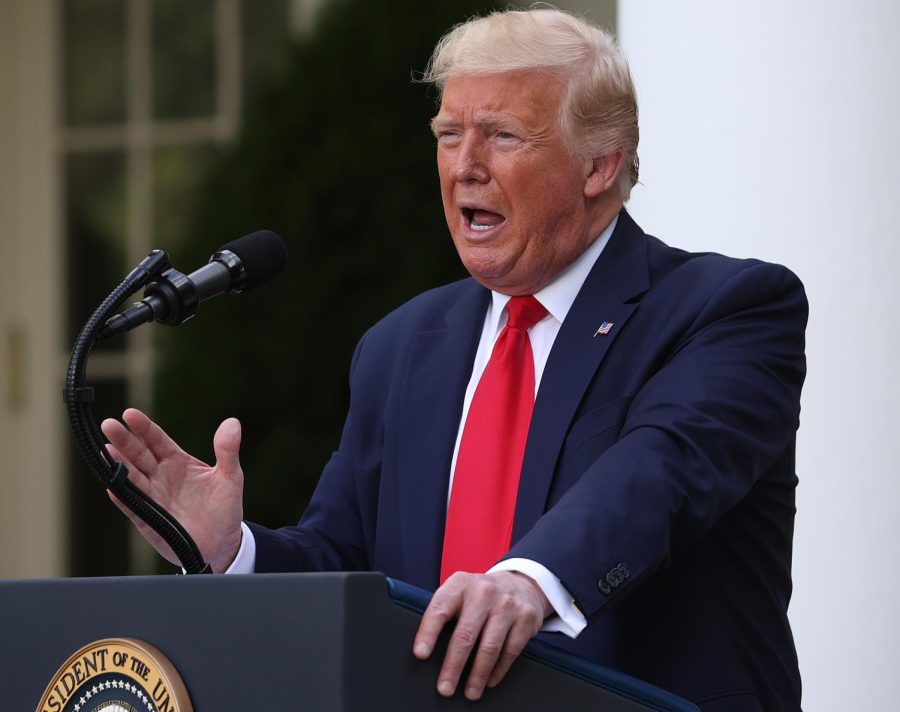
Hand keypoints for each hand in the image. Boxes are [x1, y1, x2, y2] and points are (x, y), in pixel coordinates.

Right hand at [100, 408, 244, 572]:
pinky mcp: (148, 519)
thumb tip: (233, 422)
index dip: (144, 428)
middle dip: (124, 440)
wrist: (222, 543)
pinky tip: (112, 485)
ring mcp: (153, 496)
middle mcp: (160, 476)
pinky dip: (122, 495)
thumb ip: (227, 451)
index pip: (157, 440)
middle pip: (139, 454)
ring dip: (117, 464)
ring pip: (131, 477)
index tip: (130, 414)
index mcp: (178, 461)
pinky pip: (132, 506)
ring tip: (105, 450)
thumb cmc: (224, 507)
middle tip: (108, 425)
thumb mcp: (230, 477)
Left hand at [413, 571, 551, 700]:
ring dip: (478, 674)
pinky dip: (498, 670)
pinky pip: (510, 651)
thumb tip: (425, 650)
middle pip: (465, 634)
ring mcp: (507, 604)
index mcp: (460, 584)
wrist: (519, 584)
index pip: (440, 609)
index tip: (420, 654)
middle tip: (444, 688)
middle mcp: (483, 592)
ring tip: (470, 692)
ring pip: (489, 647)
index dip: (428, 632)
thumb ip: (444, 612)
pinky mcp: (526, 618)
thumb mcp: (459, 592)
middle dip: (453, 665)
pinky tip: (489, 681)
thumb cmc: (479, 595)